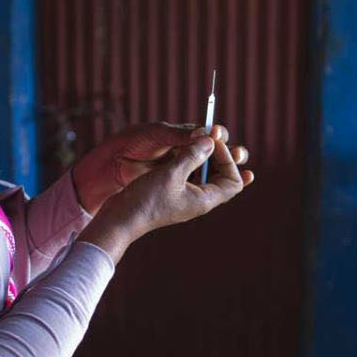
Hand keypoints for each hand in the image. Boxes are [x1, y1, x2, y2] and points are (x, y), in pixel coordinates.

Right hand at [80, 134, 253, 259]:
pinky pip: (189, 174)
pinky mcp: (173, 192)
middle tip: (208, 137)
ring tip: (195, 141)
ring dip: (204, 156)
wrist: (122, 218)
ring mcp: (186, 197)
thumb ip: (193, 156)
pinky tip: (181, 150)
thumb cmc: (147, 200)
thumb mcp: (171, 173)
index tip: (213, 143)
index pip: (234, 181)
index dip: (229, 159)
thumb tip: (211, 140)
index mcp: (205, 199)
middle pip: (223, 176)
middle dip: (219, 156)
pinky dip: (190, 161)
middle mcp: (199, 199)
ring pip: (206, 173)